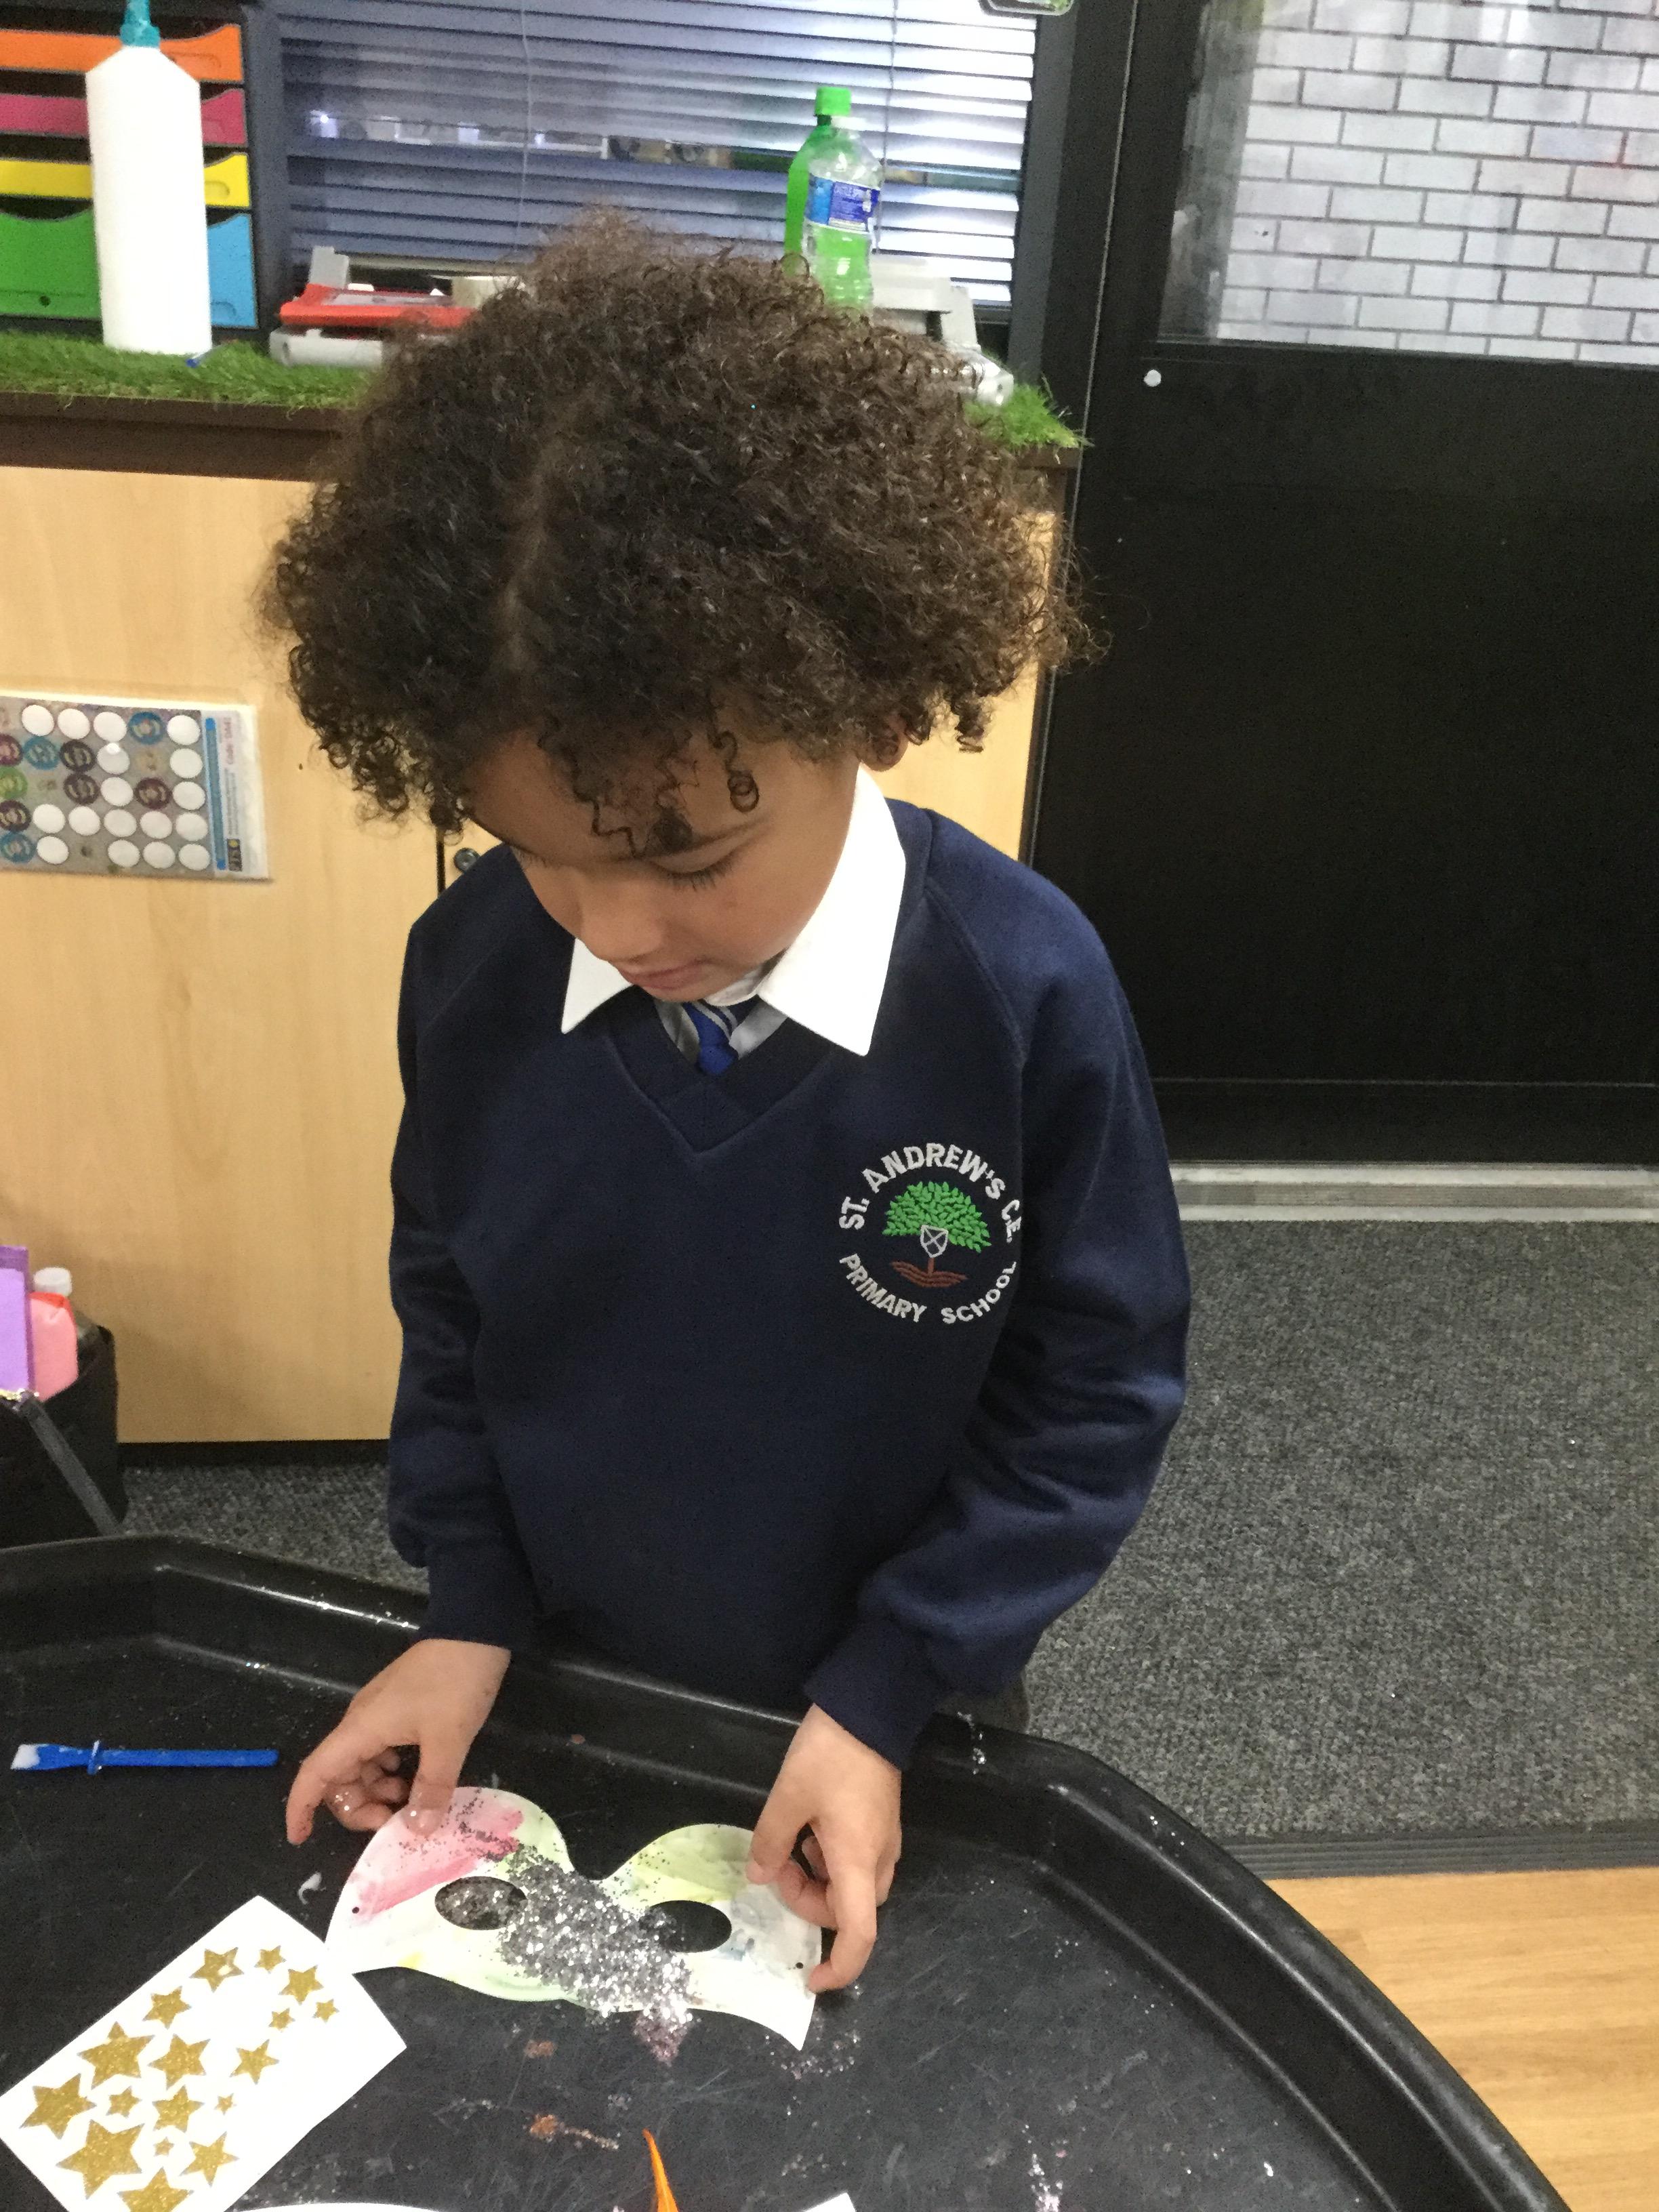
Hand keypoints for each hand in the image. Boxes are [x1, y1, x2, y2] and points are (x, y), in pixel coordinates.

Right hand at [284, 1638, 510, 1844]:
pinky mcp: (398, 1710)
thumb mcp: (449, 1739)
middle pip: (338, 1777)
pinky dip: (391, 1773)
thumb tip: (418, 1831)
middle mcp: (361, 1723)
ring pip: (362, 1767)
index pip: (314, 1773)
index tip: (300, 1838)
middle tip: (392, 1824)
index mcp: (361, 1729)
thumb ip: (432, 1787)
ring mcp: (379, 1715)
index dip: (301, 1807)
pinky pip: (381, 1752)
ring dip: (377, 1792)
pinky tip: (416, 1781)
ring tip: (411, 1804)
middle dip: (356, 1807)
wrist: (472, 1629)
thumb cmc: (455, 1682)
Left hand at [745, 1705, 900, 1992]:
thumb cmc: (830, 1756)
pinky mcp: (880, 1820)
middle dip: (808, 1901)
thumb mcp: (788, 1797)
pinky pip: (854, 1858)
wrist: (870, 1708)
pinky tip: (808, 1824)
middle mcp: (878, 1859)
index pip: (859, 1936)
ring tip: (789, 1839)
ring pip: (850, 1884)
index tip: (812, 1978)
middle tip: (777, 1864)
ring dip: (816, 1877)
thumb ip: (770, 1842)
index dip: (840, 1968)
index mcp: (857, 1862)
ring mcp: (883, 1839)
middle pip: (848, 1909)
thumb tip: (759, 1876)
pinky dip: (827, 1857)